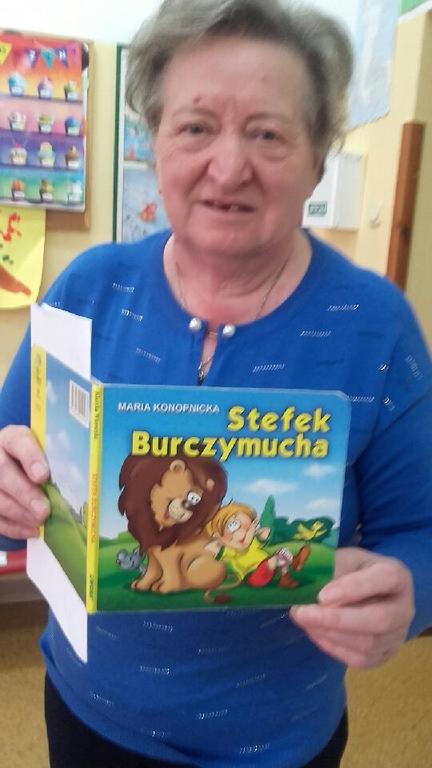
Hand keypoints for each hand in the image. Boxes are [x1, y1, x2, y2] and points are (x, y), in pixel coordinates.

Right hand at [0, 425, 50, 538]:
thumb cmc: (35, 460)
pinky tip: (31, 531)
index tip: (43, 475)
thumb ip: (53, 460)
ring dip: (19, 513)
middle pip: (2, 471)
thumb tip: (77, 479)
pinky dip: (13, 527)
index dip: (30, 458)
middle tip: (43, 510)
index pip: (18, 441)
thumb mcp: (43, 452)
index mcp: (11, 438)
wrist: (13, 466)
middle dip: (25, 493)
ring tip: (39, 522)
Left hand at [290, 547, 414, 668]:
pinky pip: (360, 660)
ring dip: (330, 634)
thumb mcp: (344, 559)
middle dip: (336, 620)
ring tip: (304, 620)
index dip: (353, 588)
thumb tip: (309, 589)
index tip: (322, 595)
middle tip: (302, 614)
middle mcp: (404, 608)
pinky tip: (315, 632)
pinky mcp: (384, 656)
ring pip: (368, 644)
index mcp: (398, 576)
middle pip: (379, 620)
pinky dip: (333, 648)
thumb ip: (332, 570)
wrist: (368, 593)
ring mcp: (397, 636)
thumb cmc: (354, 571)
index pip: (384, 579)